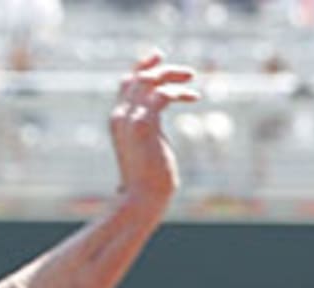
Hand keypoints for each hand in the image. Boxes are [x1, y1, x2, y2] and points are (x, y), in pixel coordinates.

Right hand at [110, 51, 199, 214]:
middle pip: (137, 78)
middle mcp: (121, 115)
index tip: (159, 61)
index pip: (127, 85)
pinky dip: (177, 92)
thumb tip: (158, 143)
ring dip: (171, 75)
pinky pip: (161, 95)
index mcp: (119, 121)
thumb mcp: (148, 155)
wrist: (141, 200)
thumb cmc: (148, 186)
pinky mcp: (144, 124)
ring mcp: (129, 118)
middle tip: (186, 71)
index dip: (142, 70)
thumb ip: (150, 139)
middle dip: (159, 67)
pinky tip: (194, 97)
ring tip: (192, 77)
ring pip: (148, 81)